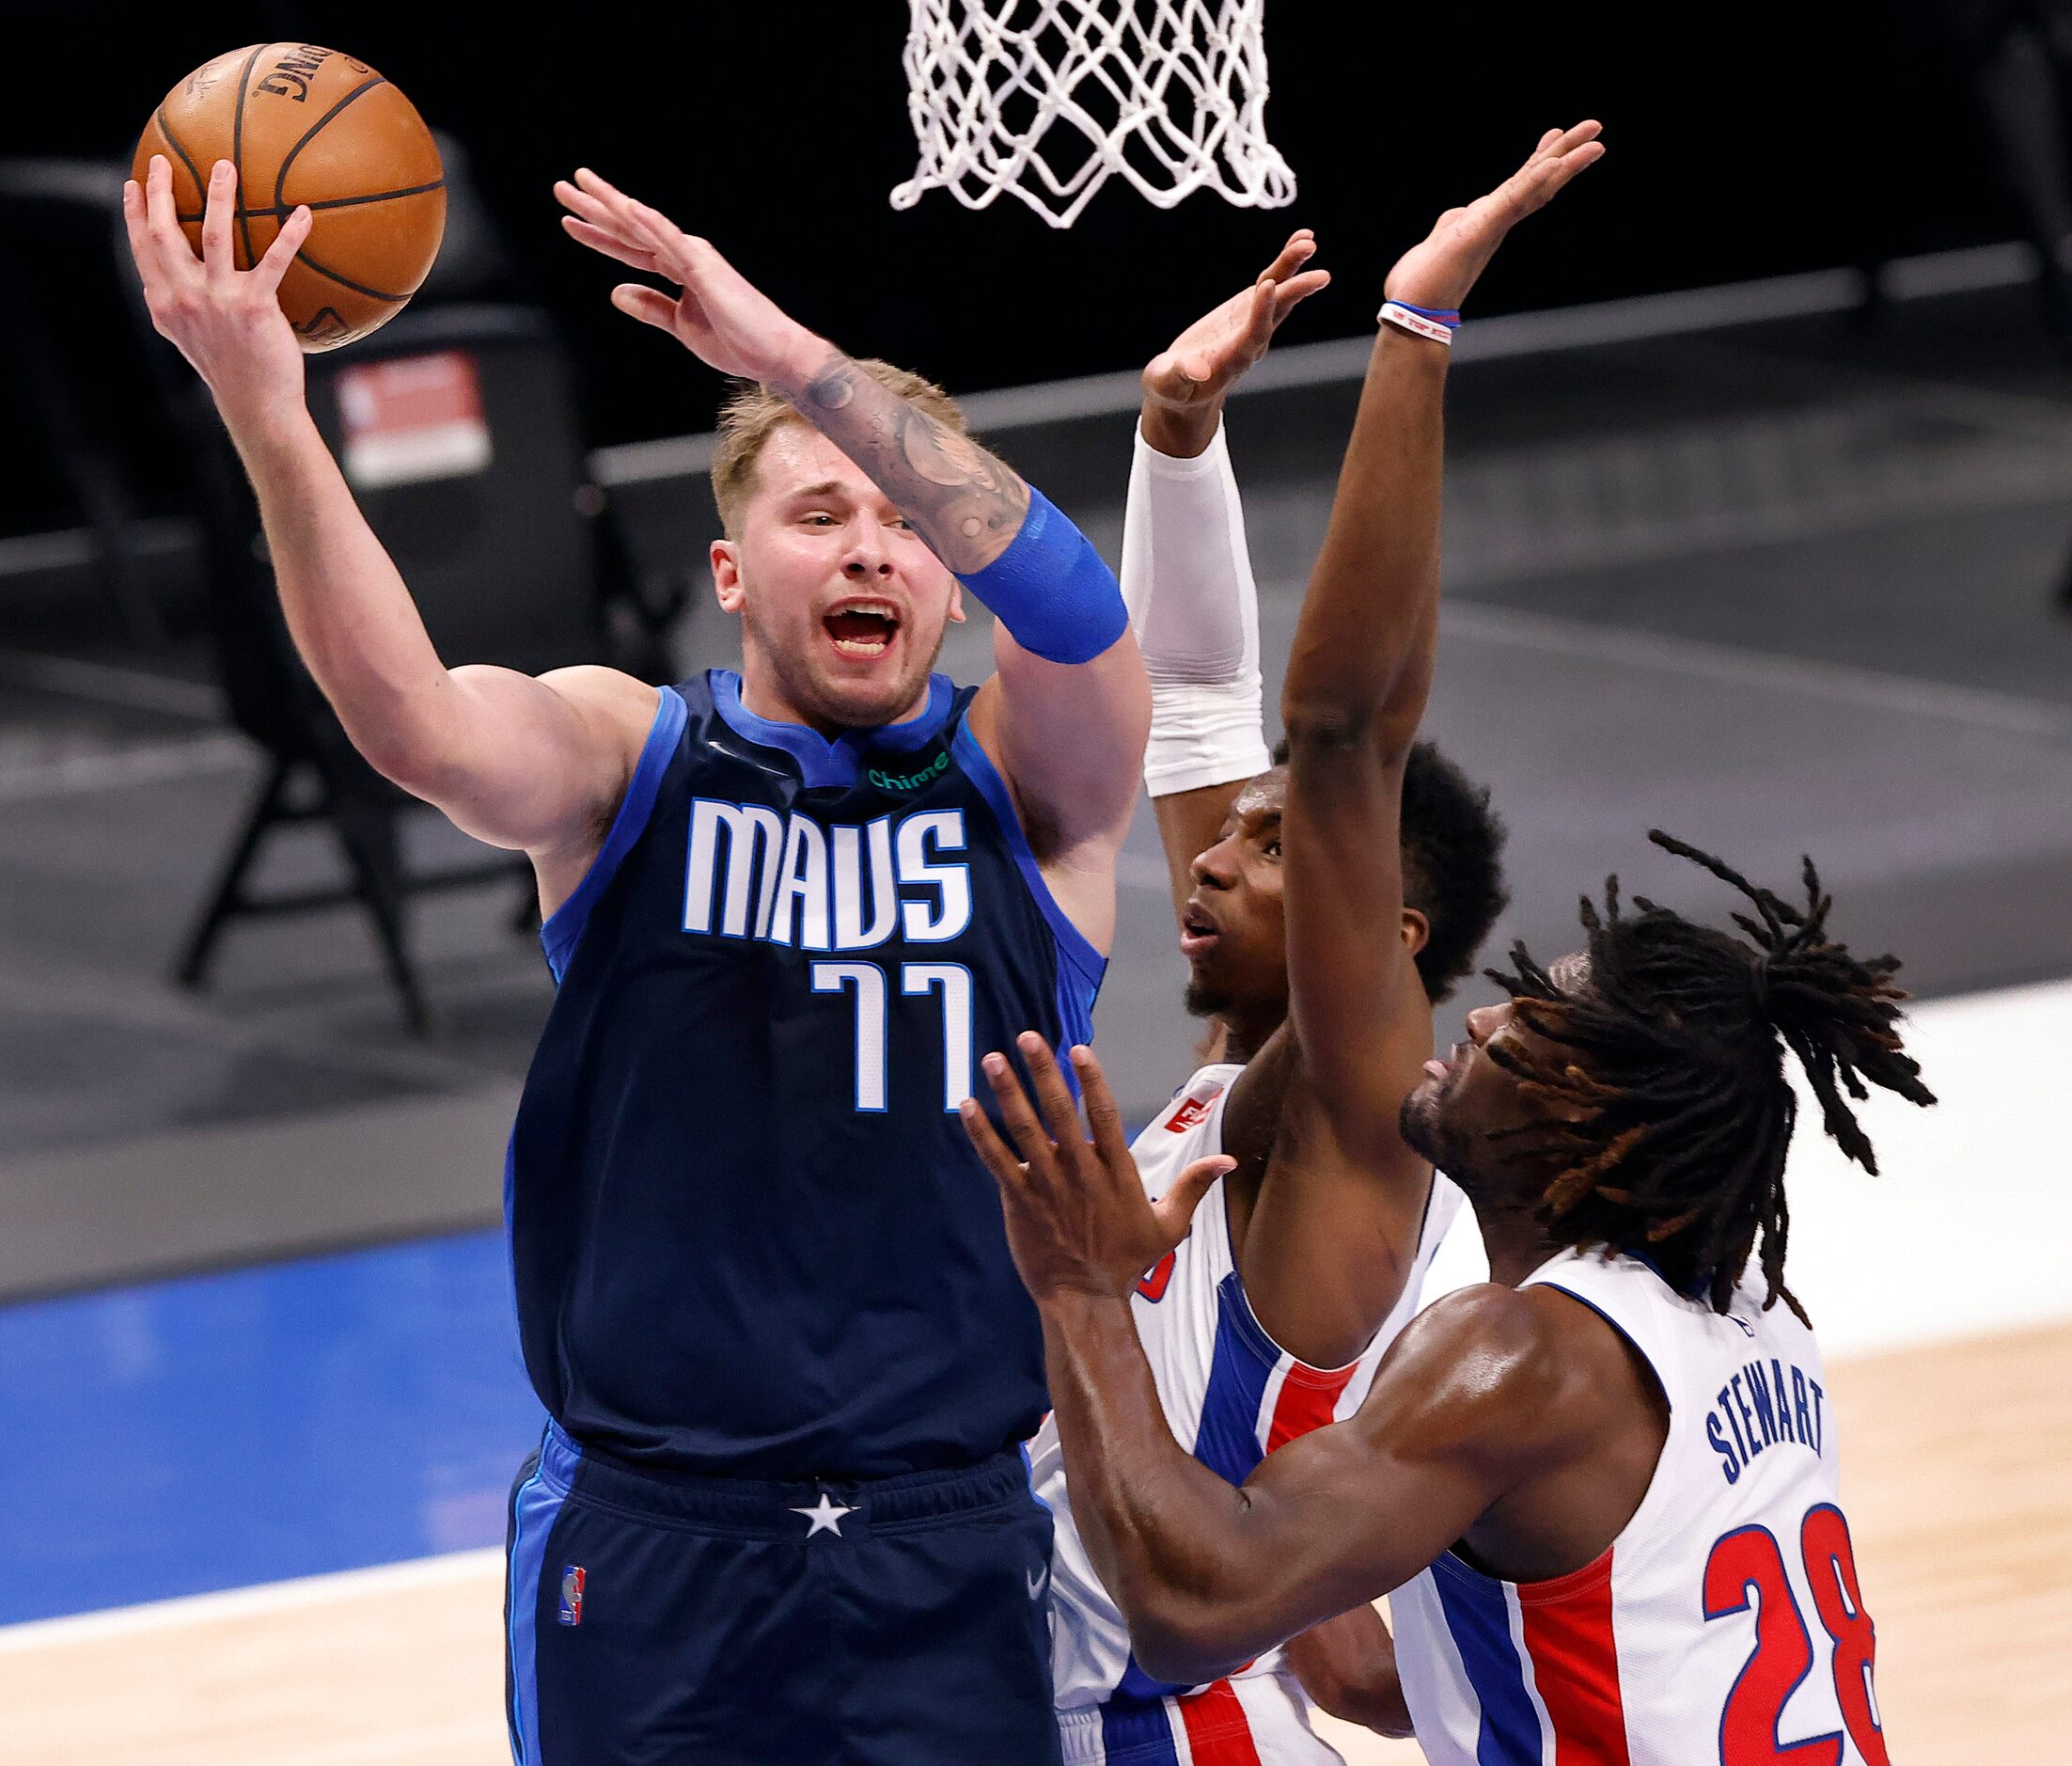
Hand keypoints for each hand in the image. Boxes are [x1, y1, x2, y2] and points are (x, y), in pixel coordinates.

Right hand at [123, 156, 312, 429]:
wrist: (256, 404)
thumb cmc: (227, 370)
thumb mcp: (187, 339)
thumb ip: (172, 309)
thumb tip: (156, 288)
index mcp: (165, 302)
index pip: (142, 250)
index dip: (134, 215)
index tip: (133, 185)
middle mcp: (184, 297)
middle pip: (164, 232)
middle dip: (160, 192)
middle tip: (164, 160)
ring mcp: (217, 300)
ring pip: (212, 234)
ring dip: (218, 196)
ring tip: (225, 167)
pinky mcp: (253, 306)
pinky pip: (274, 260)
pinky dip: (289, 234)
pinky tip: (303, 213)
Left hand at [555, 169, 821, 384]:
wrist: (771, 354)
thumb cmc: (736, 342)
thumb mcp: (680, 326)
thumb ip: (650, 307)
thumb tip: (615, 292)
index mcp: (678, 268)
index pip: (630, 247)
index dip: (599, 235)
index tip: (571, 222)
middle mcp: (684, 254)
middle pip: (630, 228)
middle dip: (596, 207)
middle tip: (563, 187)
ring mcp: (694, 258)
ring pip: (645, 226)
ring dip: (613, 205)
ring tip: (582, 185)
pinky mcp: (705, 269)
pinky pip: (672, 242)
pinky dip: (650, 224)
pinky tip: (628, 209)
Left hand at [960, 1033, 1232, 1301]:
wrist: (1086, 1298)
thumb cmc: (1128, 1261)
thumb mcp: (1171, 1226)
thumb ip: (1193, 1186)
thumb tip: (1228, 1160)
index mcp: (1117, 1173)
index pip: (1105, 1117)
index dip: (1092, 1081)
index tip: (1078, 1050)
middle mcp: (1081, 1173)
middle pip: (1061, 1114)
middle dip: (1043, 1074)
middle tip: (1028, 1037)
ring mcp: (1048, 1187)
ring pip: (1026, 1132)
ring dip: (1008, 1094)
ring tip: (993, 1060)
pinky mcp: (1020, 1201)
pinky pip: (998, 1162)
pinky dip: (982, 1134)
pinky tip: (968, 1107)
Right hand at [1141, 231, 1329, 454]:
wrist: (1185, 390)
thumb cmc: (1172, 390)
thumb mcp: (1168, 385)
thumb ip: (1180, 376)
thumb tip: (1197, 369)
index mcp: (1231, 360)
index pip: (1253, 334)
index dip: (1261, 311)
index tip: (1267, 286)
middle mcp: (1250, 341)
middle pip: (1276, 312)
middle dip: (1295, 291)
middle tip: (1320, 274)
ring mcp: (1252, 323)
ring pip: (1278, 293)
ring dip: (1293, 268)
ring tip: (1308, 242)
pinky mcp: (1248, 309)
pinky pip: (1271, 282)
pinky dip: (1285, 262)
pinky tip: (1302, 239)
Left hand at [1384, 121, 1603, 315]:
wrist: (1413, 311)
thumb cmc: (1421, 284)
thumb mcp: (1436, 241)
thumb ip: (1450, 227)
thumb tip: (1452, 221)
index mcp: (1486, 221)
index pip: (1520, 185)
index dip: (1539, 160)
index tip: (1555, 133)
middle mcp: (1495, 222)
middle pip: (1537, 182)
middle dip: (1565, 154)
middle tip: (1595, 126)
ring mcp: (1490, 227)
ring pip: (1533, 188)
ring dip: (1564, 164)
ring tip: (1593, 145)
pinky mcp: (1478, 233)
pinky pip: (1510, 202)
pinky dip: (1533, 182)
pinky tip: (1553, 165)